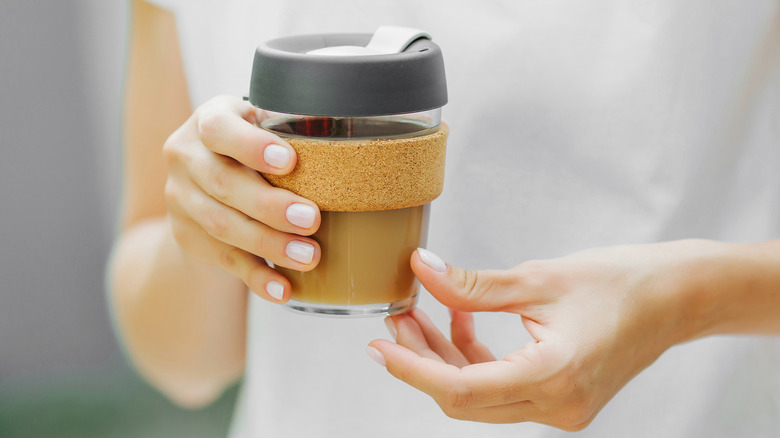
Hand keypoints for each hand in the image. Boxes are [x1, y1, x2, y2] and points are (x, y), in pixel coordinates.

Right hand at [163, 95, 320, 301]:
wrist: (207, 178)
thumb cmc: (254, 146)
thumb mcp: (265, 125)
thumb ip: (291, 130)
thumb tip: (341, 144)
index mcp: (207, 121)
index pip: (219, 129)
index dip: (252, 146)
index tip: (289, 162)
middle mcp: (185, 157)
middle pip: (223, 183)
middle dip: (270, 206)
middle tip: (312, 220)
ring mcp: (181, 198)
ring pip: (222, 225)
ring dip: (268, 244)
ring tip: (308, 257)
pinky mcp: (187, 235)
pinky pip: (224, 258)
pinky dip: (256, 276)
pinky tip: (283, 289)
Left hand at [368, 241, 713, 429]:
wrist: (676, 297)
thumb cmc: (622, 282)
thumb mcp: (538, 278)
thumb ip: (473, 284)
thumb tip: (422, 270)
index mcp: (553, 378)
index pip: (460, 390)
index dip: (412, 370)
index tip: (378, 347)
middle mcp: (557, 406)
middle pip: (465, 398)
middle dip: (423, 360)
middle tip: (398, 317)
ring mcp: (561, 408)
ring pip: (480, 395)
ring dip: (445, 358)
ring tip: (420, 314)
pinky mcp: (561, 398)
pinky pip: (501, 387)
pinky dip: (475, 358)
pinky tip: (460, 322)